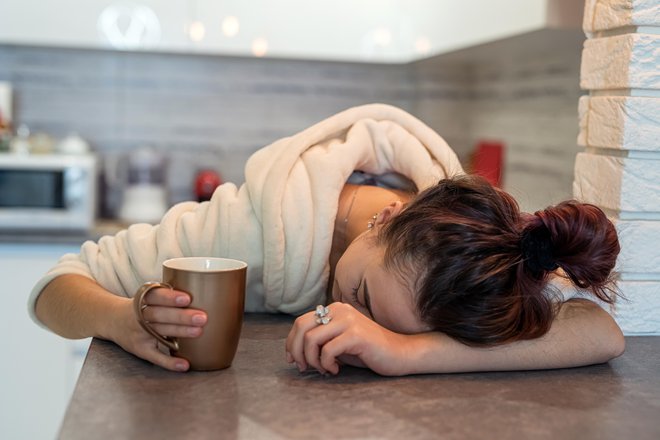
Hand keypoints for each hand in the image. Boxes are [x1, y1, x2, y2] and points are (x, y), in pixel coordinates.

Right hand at [110, 287, 206, 371]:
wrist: (111, 320)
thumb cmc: (141, 306)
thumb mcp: (147, 296)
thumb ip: (168, 296)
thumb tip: (204, 291)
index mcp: (142, 299)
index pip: (155, 296)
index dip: (170, 298)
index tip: (187, 298)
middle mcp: (138, 316)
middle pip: (159, 315)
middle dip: (181, 316)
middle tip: (202, 317)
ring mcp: (138, 334)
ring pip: (159, 332)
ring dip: (179, 333)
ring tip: (198, 331)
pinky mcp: (140, 350)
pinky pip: (155, 357)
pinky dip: (169, 362)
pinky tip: (184, 364)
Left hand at [285, 302, 411, 375]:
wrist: (399, 354)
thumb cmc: (368, 351)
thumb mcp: (339, 342)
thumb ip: (320, 340)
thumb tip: (294, 352)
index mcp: (334, 309)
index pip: (301, 322)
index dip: (292, 343)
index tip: (293, 360)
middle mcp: (340, 310)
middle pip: (302, 327)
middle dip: (296, 351)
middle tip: (304, 368)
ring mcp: (348, 320)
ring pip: (311, 339)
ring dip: (312, 360)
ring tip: (323, 370)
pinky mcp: (356, 334)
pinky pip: (327, 350)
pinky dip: (326, 364)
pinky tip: (335, 370)